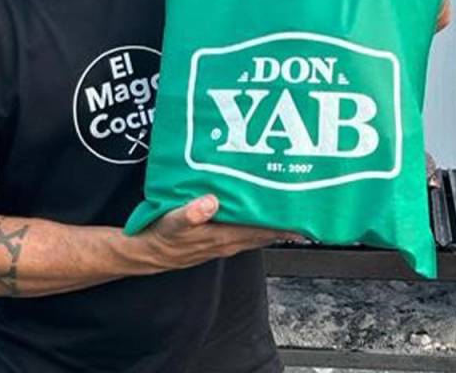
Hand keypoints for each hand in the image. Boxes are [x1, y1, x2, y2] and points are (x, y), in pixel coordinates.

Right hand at [134, 195, 298, 270]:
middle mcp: (228, 241)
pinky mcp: (218, 239)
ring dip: (274, 225)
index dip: (283, 227)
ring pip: (257, 233)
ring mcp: (224, 242)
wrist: (148, 253)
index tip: (303, 219)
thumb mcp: (172, 222)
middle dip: (286, 225)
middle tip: (306, 211)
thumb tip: (211, 202)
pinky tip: (259, 213)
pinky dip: (257, 224)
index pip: (260, 231)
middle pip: (265, 234)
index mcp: (222, 236)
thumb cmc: (161, 237)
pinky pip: (245, 231)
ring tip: (290, 211)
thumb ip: (191, 213)